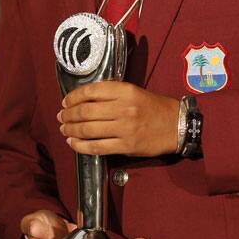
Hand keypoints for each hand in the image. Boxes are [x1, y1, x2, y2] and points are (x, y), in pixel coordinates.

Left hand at [57, 80, 178, 156]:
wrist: (177, 125)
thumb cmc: (155, 107)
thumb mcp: (135, 91)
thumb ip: (112, 93)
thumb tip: (85, 99)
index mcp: (125, 91)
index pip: (91, 92)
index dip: (73, 97)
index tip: (65, 102)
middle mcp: (123, 108)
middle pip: (85, 111)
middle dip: (68, 114)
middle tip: (61, 116)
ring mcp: (124, 129)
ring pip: (87, 130)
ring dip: (71, 130)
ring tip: (64, 129)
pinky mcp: (125, 146)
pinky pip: (96, 147)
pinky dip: (80, 146)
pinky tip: (73, 143)